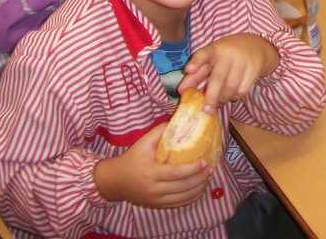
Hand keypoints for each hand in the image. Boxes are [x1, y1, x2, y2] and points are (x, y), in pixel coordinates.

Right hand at [93, 123, 210, 207]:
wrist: (114, 181)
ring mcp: (156, 200)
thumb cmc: (131, 159)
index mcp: (151, 173)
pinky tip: (199, 188)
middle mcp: (154, 189)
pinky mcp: (158, 205)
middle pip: (183, 187)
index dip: (193, 169)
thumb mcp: (142, 143)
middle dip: (200, 178)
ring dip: (199, 188)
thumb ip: (160, 131)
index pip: (176, 173)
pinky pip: (179, 204)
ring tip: (208, 177)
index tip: (205, 161)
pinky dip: (192, 197)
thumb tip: (180, 120)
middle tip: (211, 168)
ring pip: (183, 198)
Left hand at [178, 34, 279, 112]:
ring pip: (231, 87)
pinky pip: (242, 90)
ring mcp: (243, 60)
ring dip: (223, 99)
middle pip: (218, 78)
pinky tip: (232, 95)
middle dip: (211, 96)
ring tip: (220, 101)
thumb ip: (197, 74)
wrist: (256, 46)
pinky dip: (235, 97)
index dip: (196, 62)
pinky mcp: (254, 68)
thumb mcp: (212, 60)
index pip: (203, 54)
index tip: (188, 70)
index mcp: (214, 49)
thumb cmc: (227, 56)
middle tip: (206, 110)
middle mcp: (228, 53)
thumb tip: (181, 91)